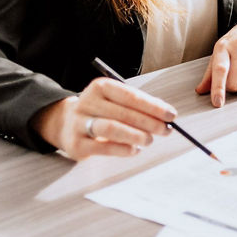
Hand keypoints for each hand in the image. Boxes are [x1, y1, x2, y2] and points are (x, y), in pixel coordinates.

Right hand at [30, 77, 175, 159]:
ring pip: (111, 128)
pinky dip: (122, 149)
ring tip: (149, 140)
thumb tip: (165, 117)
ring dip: (135, 135)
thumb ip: (137, 106)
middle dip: (149, 122)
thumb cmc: (101, 111)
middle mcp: (87, 102)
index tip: (171, 115)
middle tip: (166, 130)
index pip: (130, 95)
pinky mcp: (76, 144)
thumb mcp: (115, 101)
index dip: (153, 106)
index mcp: (100, 87)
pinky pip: (102, 147)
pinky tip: (134, 150)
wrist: (65, 123)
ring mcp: (79, 123)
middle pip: (123, 112)